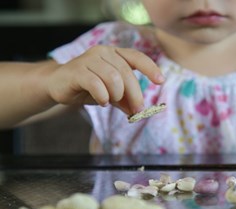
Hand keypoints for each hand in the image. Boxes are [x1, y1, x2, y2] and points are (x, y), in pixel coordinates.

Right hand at [44, 45, 163, 114]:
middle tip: (137, 110)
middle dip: (135, 94)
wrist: (57, 85)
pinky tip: (102, 101)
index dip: (150, 68)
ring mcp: (89, 59)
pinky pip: (96, 84)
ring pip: (113, 78)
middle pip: (126, 73)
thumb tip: (139, 112)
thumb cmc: (88, 86)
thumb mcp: (110, 93)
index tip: (161, 81)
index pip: (137, 57)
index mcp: (115, 53)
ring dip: (117, 95)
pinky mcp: (77, 70)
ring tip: (111, 101)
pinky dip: (103, 96)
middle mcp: (103, 52)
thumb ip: (125, 100)